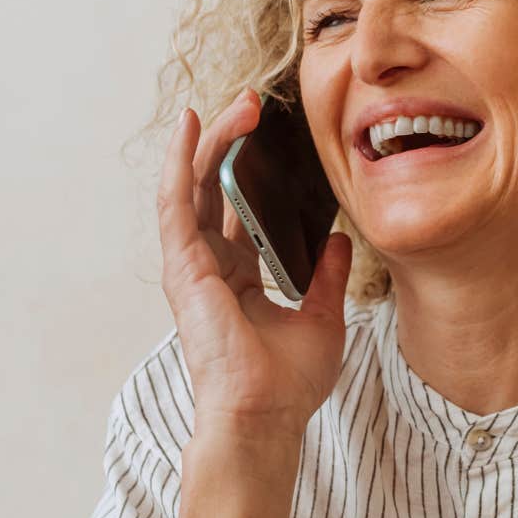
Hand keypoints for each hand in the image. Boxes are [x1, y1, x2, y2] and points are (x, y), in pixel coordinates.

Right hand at [156, 87, 352, 458]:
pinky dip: (182, 161)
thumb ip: (327, 275)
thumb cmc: (286, 381)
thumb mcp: (322, 317)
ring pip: (194, 185)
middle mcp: (209, 266)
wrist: (265, 414)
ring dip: (211, 140)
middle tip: (255, 104)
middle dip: (231, 142)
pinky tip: (193, 126)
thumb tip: (340, 238)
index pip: (236, 211)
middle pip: (213, 188)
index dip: (250, 172)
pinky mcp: (184, 266)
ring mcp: (192, 265)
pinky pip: (177, 201)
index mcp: (237, 277)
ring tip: (235, 103)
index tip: (270, 137)